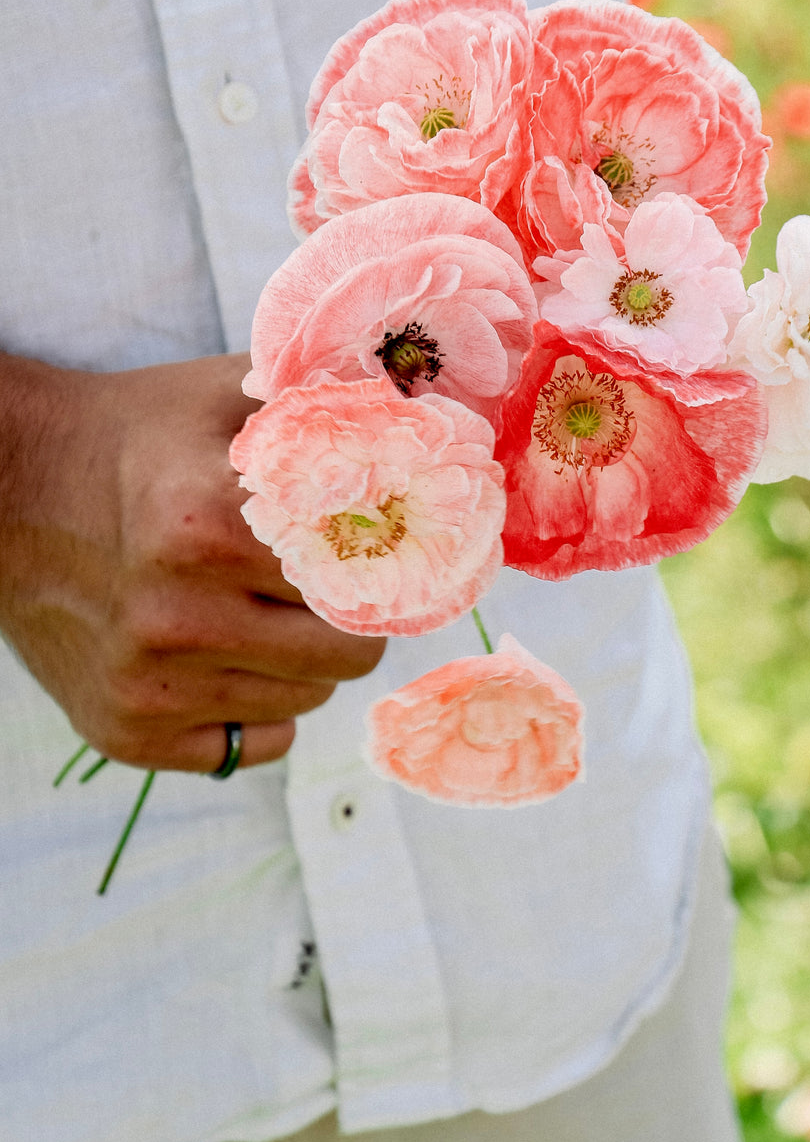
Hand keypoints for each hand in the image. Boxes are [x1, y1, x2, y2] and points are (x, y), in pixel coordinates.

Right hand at [0, 351, 385, 771]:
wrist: (13, 491)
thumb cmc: (140, 438)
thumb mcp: (231, 394)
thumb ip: (334, 405)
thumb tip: (436, 423)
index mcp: (207, 527)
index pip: (363, 579)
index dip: (385, 561)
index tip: (383, 545)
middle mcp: (175, 616)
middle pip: (349, 652)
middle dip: (354, 614)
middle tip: (323, 579)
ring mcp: (147, 685)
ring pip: (308, 700)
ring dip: (307, 659)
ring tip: (260, 605)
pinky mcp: (125, 733)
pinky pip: (256, 747)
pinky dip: (262, 708)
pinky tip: (228, 654)